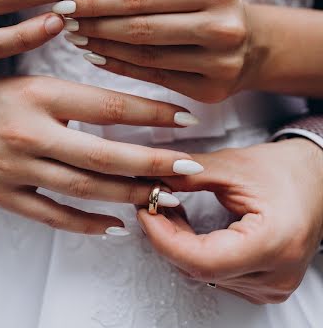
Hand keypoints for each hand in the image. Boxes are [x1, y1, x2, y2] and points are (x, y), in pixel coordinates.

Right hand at [0, 71, 201, 233]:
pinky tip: (116, 226)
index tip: (186, 119)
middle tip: (189, 168)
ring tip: (164, 197)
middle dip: (152, 163)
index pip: (109, 105)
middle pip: (103, 154)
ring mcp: (16, 167)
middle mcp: (31, 131)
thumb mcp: (34, 83)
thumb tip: (127, 115)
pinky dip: (87, 224)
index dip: (152, 113)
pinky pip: (53, 216)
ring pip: (84, 188)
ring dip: (129, 195)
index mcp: (41, 94)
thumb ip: (76, 99)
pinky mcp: (4, 196)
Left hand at [57, 0, 250, 103]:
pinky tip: (96, 56)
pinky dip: (120, 67)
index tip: (64, 1)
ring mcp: (220, 64)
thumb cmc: (206, 5)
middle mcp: (221, 27)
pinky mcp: (212, 91)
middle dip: (96, 25)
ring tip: (76, 37)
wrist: (254, 44)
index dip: (98, 1)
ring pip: (146, 57)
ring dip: (104, 47)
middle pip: (141, 29)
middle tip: (64, 22)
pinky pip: (154, 78)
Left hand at [138, 139, 322, 303]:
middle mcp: (275, 275)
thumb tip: (148, 181)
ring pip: (204, 274)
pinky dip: (194, 251)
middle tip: (150, 202)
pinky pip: (216, 274)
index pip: (202, 260)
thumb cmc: (284, 171)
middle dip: (166, 236)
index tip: (145, 211)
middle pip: (200, 268)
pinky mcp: (264, 285)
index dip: (164, 238)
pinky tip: (186, 226)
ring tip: (168, 209)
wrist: (315, 179)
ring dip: (177, 243)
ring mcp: (271, 286)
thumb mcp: (232, 166)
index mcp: (273, 242)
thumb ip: (187, 176)